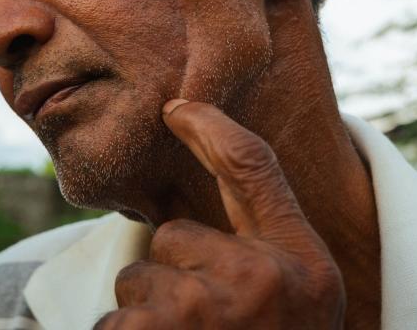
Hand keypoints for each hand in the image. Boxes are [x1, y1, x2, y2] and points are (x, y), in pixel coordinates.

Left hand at [94, 99, 345, 328]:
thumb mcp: (299, 305)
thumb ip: (265, 254)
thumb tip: (199, 215)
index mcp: (302, 264)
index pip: (254, 170)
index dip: (213, 129)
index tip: (178, 108)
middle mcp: (259, 279)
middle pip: (173, 237)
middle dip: (173, 278)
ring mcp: (205, 313)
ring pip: (137, 281)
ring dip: (146, 319)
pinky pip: (113, 321)